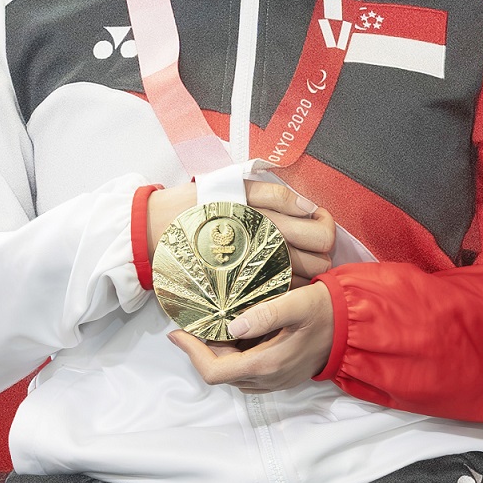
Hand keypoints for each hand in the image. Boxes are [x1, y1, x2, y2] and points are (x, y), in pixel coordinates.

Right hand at [147, 180, 337, 279]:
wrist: (157, 229)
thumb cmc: (198, 204)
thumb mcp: (236, 186)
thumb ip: (275, 195)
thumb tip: (308, 208)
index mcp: (274, 224)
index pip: (323, 237)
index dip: (325, 232)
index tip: (314, 225)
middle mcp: (270, 251)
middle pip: (320, 264)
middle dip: (319, 256)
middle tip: (304, 246)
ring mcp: (258, 275)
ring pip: (302, 282)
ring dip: (301, 273)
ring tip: (287, 260)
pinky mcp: (242, 291)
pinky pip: (277, 296)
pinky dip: (281, 287)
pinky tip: (271, 275)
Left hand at [169, 282, 335, 392]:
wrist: (355, 327)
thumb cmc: (327, 311)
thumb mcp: (298, 303)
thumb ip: (266, 313)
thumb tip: (233, 325)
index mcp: (267, 364)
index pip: (214, 371)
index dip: (190, 353)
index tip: (178, 333)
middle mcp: (268, 380)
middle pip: (220, 373)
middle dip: (202, 350)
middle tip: (196, 323)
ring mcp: (275, 382)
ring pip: (232, 375)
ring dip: (218, 354)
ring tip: (213, 327)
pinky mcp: (281, 377)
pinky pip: (247, 374)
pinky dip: (235, 357)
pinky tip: (238, 335)